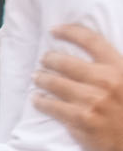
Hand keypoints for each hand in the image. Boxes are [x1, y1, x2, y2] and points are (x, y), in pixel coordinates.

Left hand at [34, 24, 122, 150]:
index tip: (55, 30)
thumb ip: (112, 67)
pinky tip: (37, 99)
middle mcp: (105, 81)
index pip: (91, 41)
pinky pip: (52, 106)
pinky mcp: (80, 120)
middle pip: (66, 62)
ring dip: (42, 78)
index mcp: (119, 68)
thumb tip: (89, 54)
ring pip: (55, 83)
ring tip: (37, 77)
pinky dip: (41, 101)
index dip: (70, 32)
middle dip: (50, 59)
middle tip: (44, 59)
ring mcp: (91, 101)